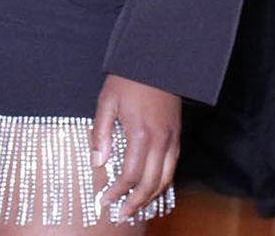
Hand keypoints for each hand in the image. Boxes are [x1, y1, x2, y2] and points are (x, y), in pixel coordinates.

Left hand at [91, 74, 179, 220]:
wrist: (157, 59)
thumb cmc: (129, 78)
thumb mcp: (107, 101)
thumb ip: (101, 133)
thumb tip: (97, 162)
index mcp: (140, 134)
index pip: (129, 175)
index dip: (116, 192)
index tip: (104, 200)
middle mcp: (160, 141)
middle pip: (150, 183)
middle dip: (135, 203)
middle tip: (121, 214)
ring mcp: (172, 139)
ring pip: (165, 179)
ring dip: (150, 197)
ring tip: (136, 208)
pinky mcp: (177, 135)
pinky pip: (173, 167)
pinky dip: (163, 183)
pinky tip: (152, 188)